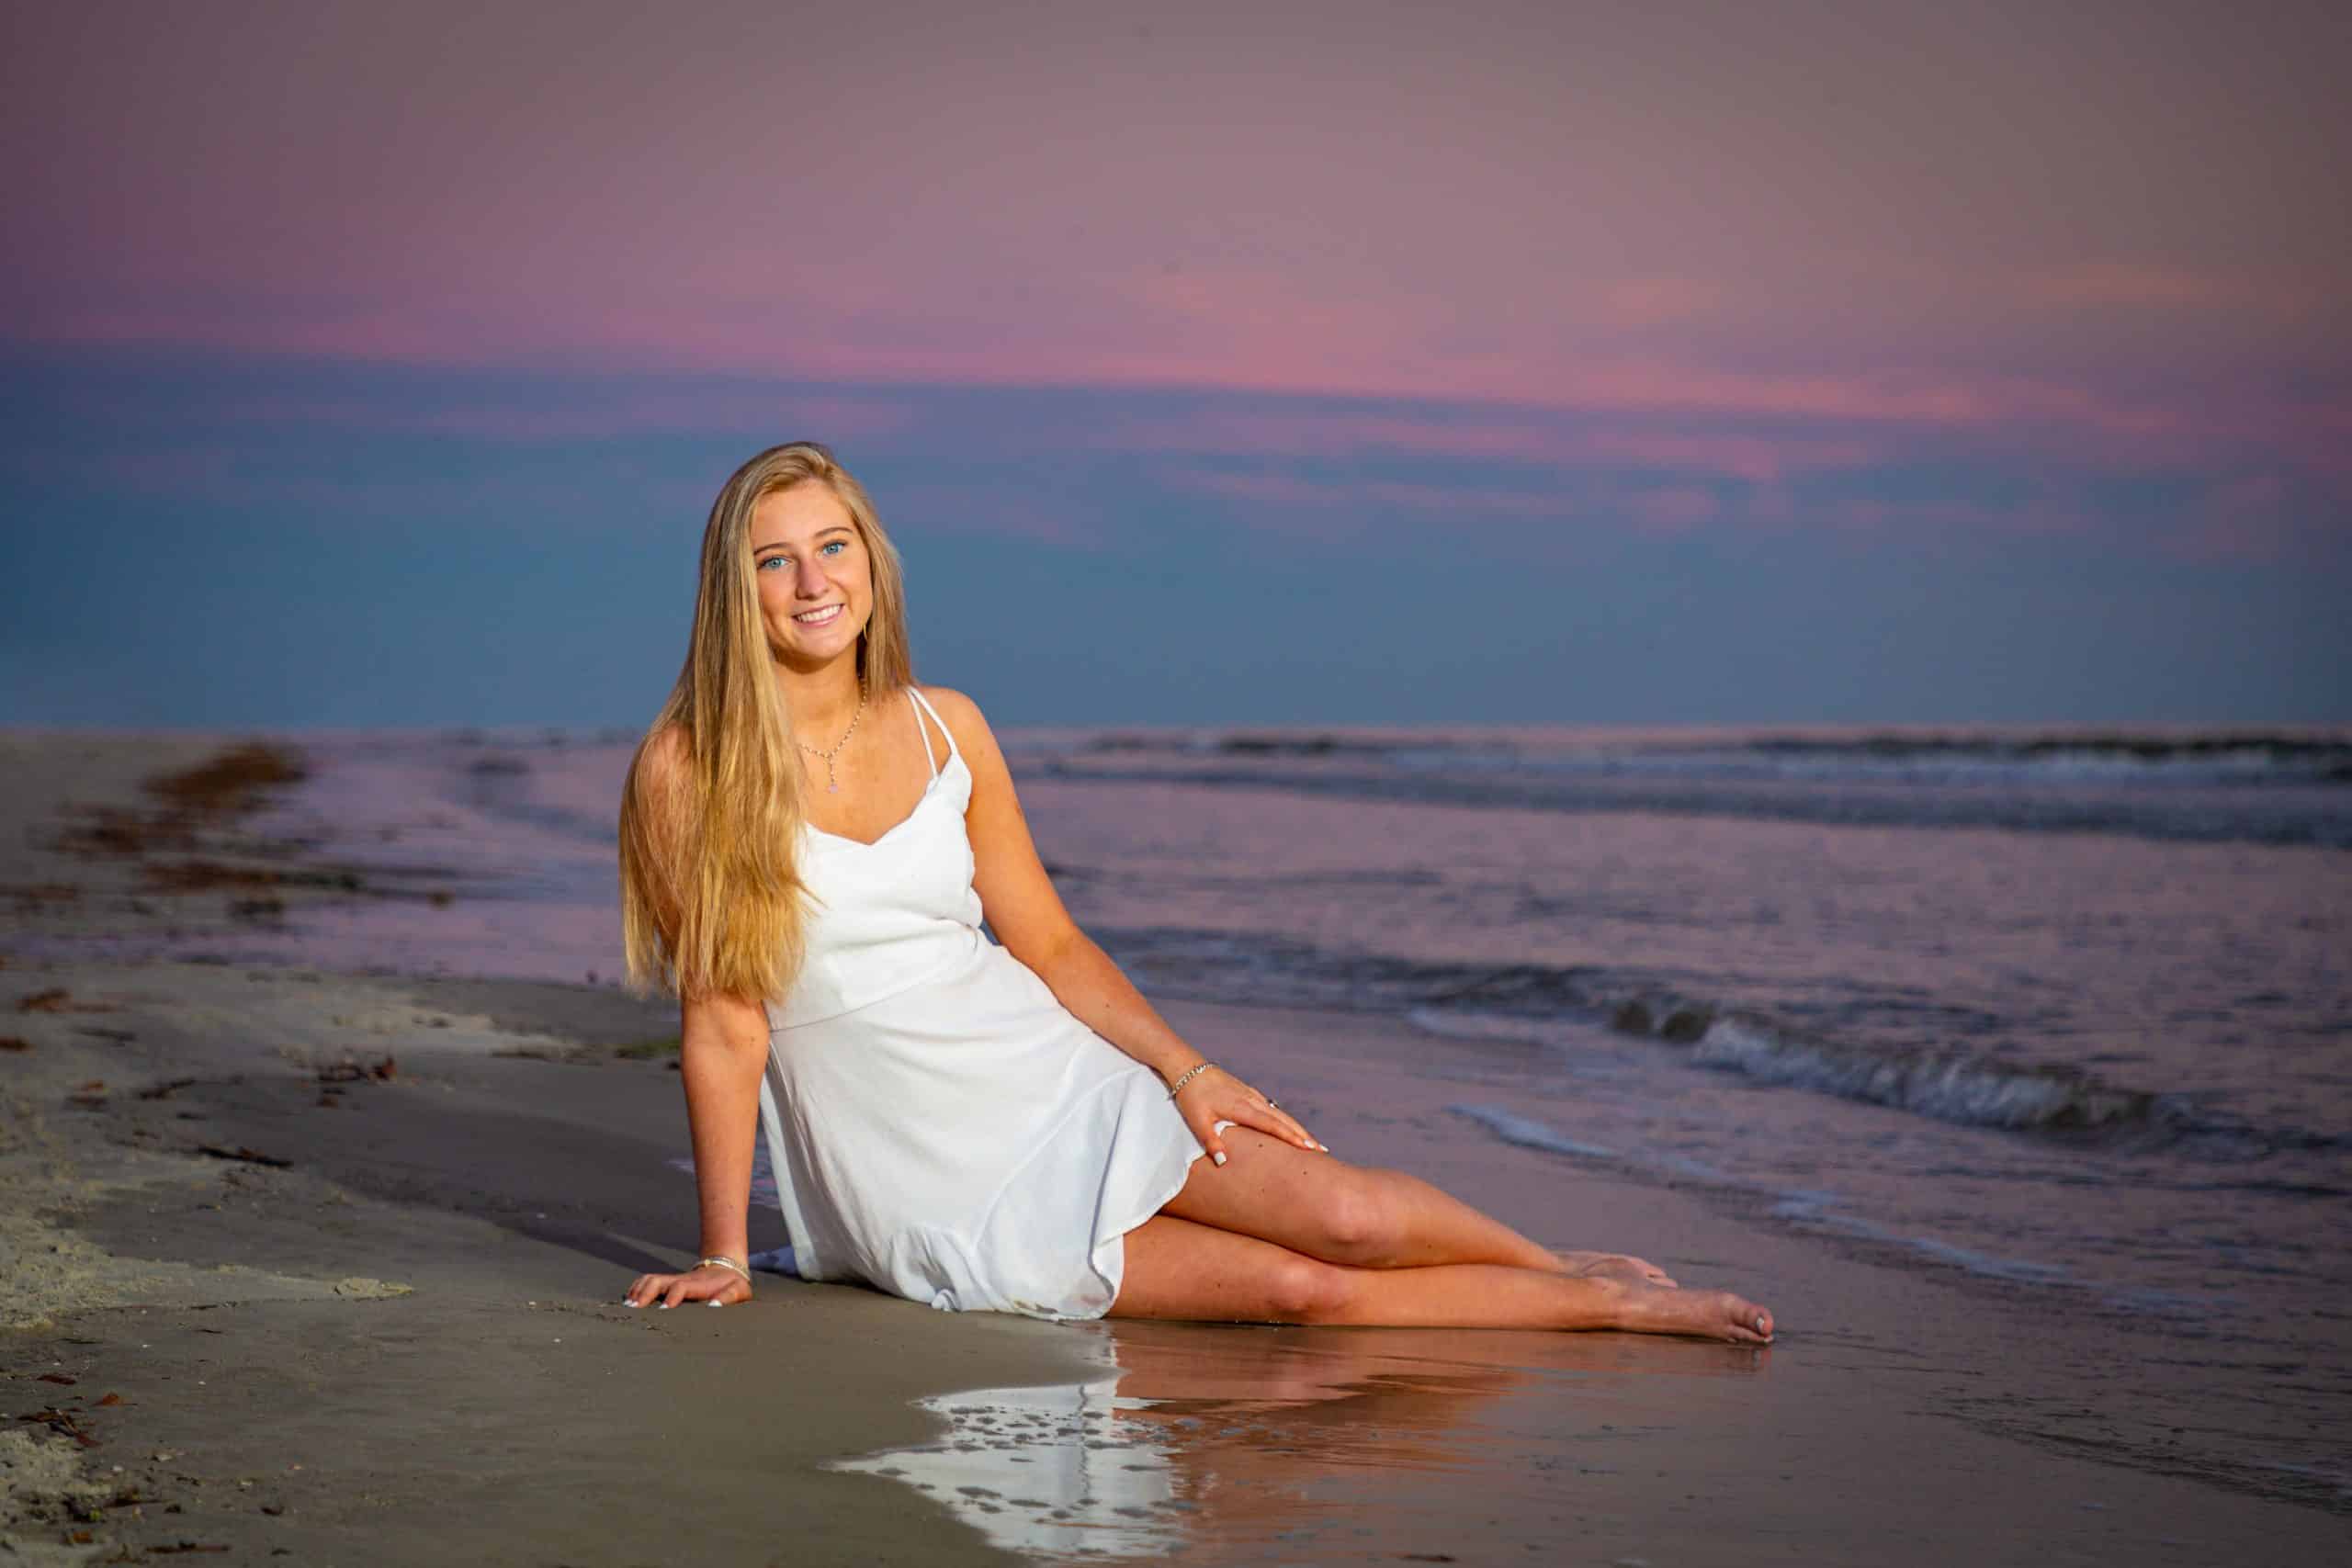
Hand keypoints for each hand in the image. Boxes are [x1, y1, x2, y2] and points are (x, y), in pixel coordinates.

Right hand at [623, 1262, 753, 1309]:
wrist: (726, 1268)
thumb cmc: (732, 1284)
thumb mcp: (738, 1290)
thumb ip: (728, 1297)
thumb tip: (713, 1306)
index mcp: (698, 1284)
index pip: (680, 1287)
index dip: (672, 1296)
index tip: (663, 1309)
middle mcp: (681, 1280)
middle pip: (657, 1280)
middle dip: (644, 1293)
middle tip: (633, 1310)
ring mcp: (672, 1280)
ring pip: (649, 1280)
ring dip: (637, 1291)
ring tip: (627, 1308)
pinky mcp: (667, 1284)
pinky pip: (647, 1282)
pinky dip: (636, 1289)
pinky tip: (628, 1302)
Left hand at [1169, 1063, 1327, 1164]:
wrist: (1188, 1067)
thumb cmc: (1192, 1096)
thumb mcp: (1197, 1121)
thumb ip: (1211, 1141)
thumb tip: (1223, 1162)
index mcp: (1242, 1107)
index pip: (1273, 1125)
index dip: (1291, 1137)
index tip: (1309, 1148)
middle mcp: (1252, 1100)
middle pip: (1283, 1119)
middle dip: (1302, 1135)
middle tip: (1321, 1150)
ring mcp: (1252, 1095)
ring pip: (1280, 1113)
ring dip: (1296, 1128)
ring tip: (1311, 1142)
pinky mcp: (1248, 1093)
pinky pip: (1272, 1109)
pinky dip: (1285, 1120)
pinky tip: (1289, 1127)